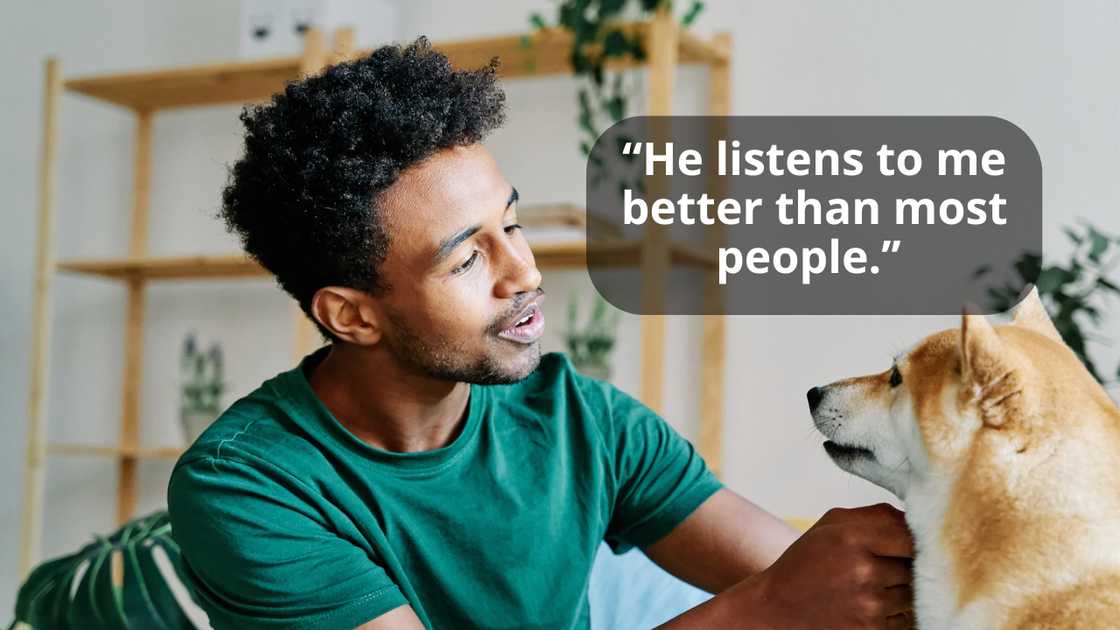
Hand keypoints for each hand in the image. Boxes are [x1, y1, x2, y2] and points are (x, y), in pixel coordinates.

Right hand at [747, 503, 914, 628]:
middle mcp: (863, 571)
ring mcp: (869, 605)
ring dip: (900, 591)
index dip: (916, 540)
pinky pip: (904, 619)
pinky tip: (868, 606)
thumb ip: (875, 515)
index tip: (907, 543)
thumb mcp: (830, 525)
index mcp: (852, 537)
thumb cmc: (805, 562)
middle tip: (883, 565)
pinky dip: (893, 614)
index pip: (912, 536)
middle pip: (915, 566)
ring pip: (912, 594)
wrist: (775, 608)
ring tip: (871, 586)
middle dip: (905, 566)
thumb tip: (915, 518)